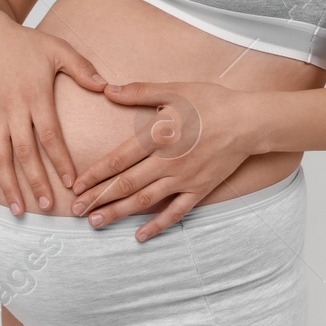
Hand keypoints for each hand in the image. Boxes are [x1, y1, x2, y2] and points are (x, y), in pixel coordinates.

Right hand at [0, 17, 107, 215]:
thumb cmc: (28, 43)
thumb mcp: (58, 48)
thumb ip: (82, 67)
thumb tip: (107, 86)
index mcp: (35, 94)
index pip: (49, 134)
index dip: (60, 160)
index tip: (71, 183)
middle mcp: (11, 107)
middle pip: (24, 151)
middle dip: (36, 182)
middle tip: (49, 207)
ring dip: (8, 184)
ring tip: (18, 210)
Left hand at [68, 80, 256, 241]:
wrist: (249, 122)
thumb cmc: (210, 102)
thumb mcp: (174, 89)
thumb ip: (139, 91)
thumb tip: (108, 89)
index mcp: (158, 135)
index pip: (118, 159)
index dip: (95, 174)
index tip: (75, 185)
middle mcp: (168, 161)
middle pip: (126, 184)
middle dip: (98, 198)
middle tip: (76, 210)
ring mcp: (184, 178)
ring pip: (145, 200)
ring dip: (118, 213)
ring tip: (95, 223)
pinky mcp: (199, 189)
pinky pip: (175, 212)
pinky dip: (157, 225)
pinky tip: (139, 235)